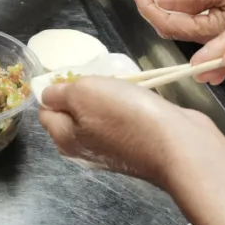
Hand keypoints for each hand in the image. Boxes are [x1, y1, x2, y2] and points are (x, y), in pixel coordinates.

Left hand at [39, 76, 224, 190]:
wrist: (178, 145)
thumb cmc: (125, 116)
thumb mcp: (82, 94)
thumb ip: (59, 93)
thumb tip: (47, 95)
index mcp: (64, 140)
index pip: (45, 111)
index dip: (53, 90)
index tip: (70, 74)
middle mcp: (84, 149)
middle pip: (72, 114)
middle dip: (81, 92)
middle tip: (97, 78)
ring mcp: (112, 150)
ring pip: (98, 115)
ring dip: (106, 97)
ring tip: (119, 85)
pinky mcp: (136, 145)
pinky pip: (122, 120)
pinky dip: (127, 106)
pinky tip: (137, 98)